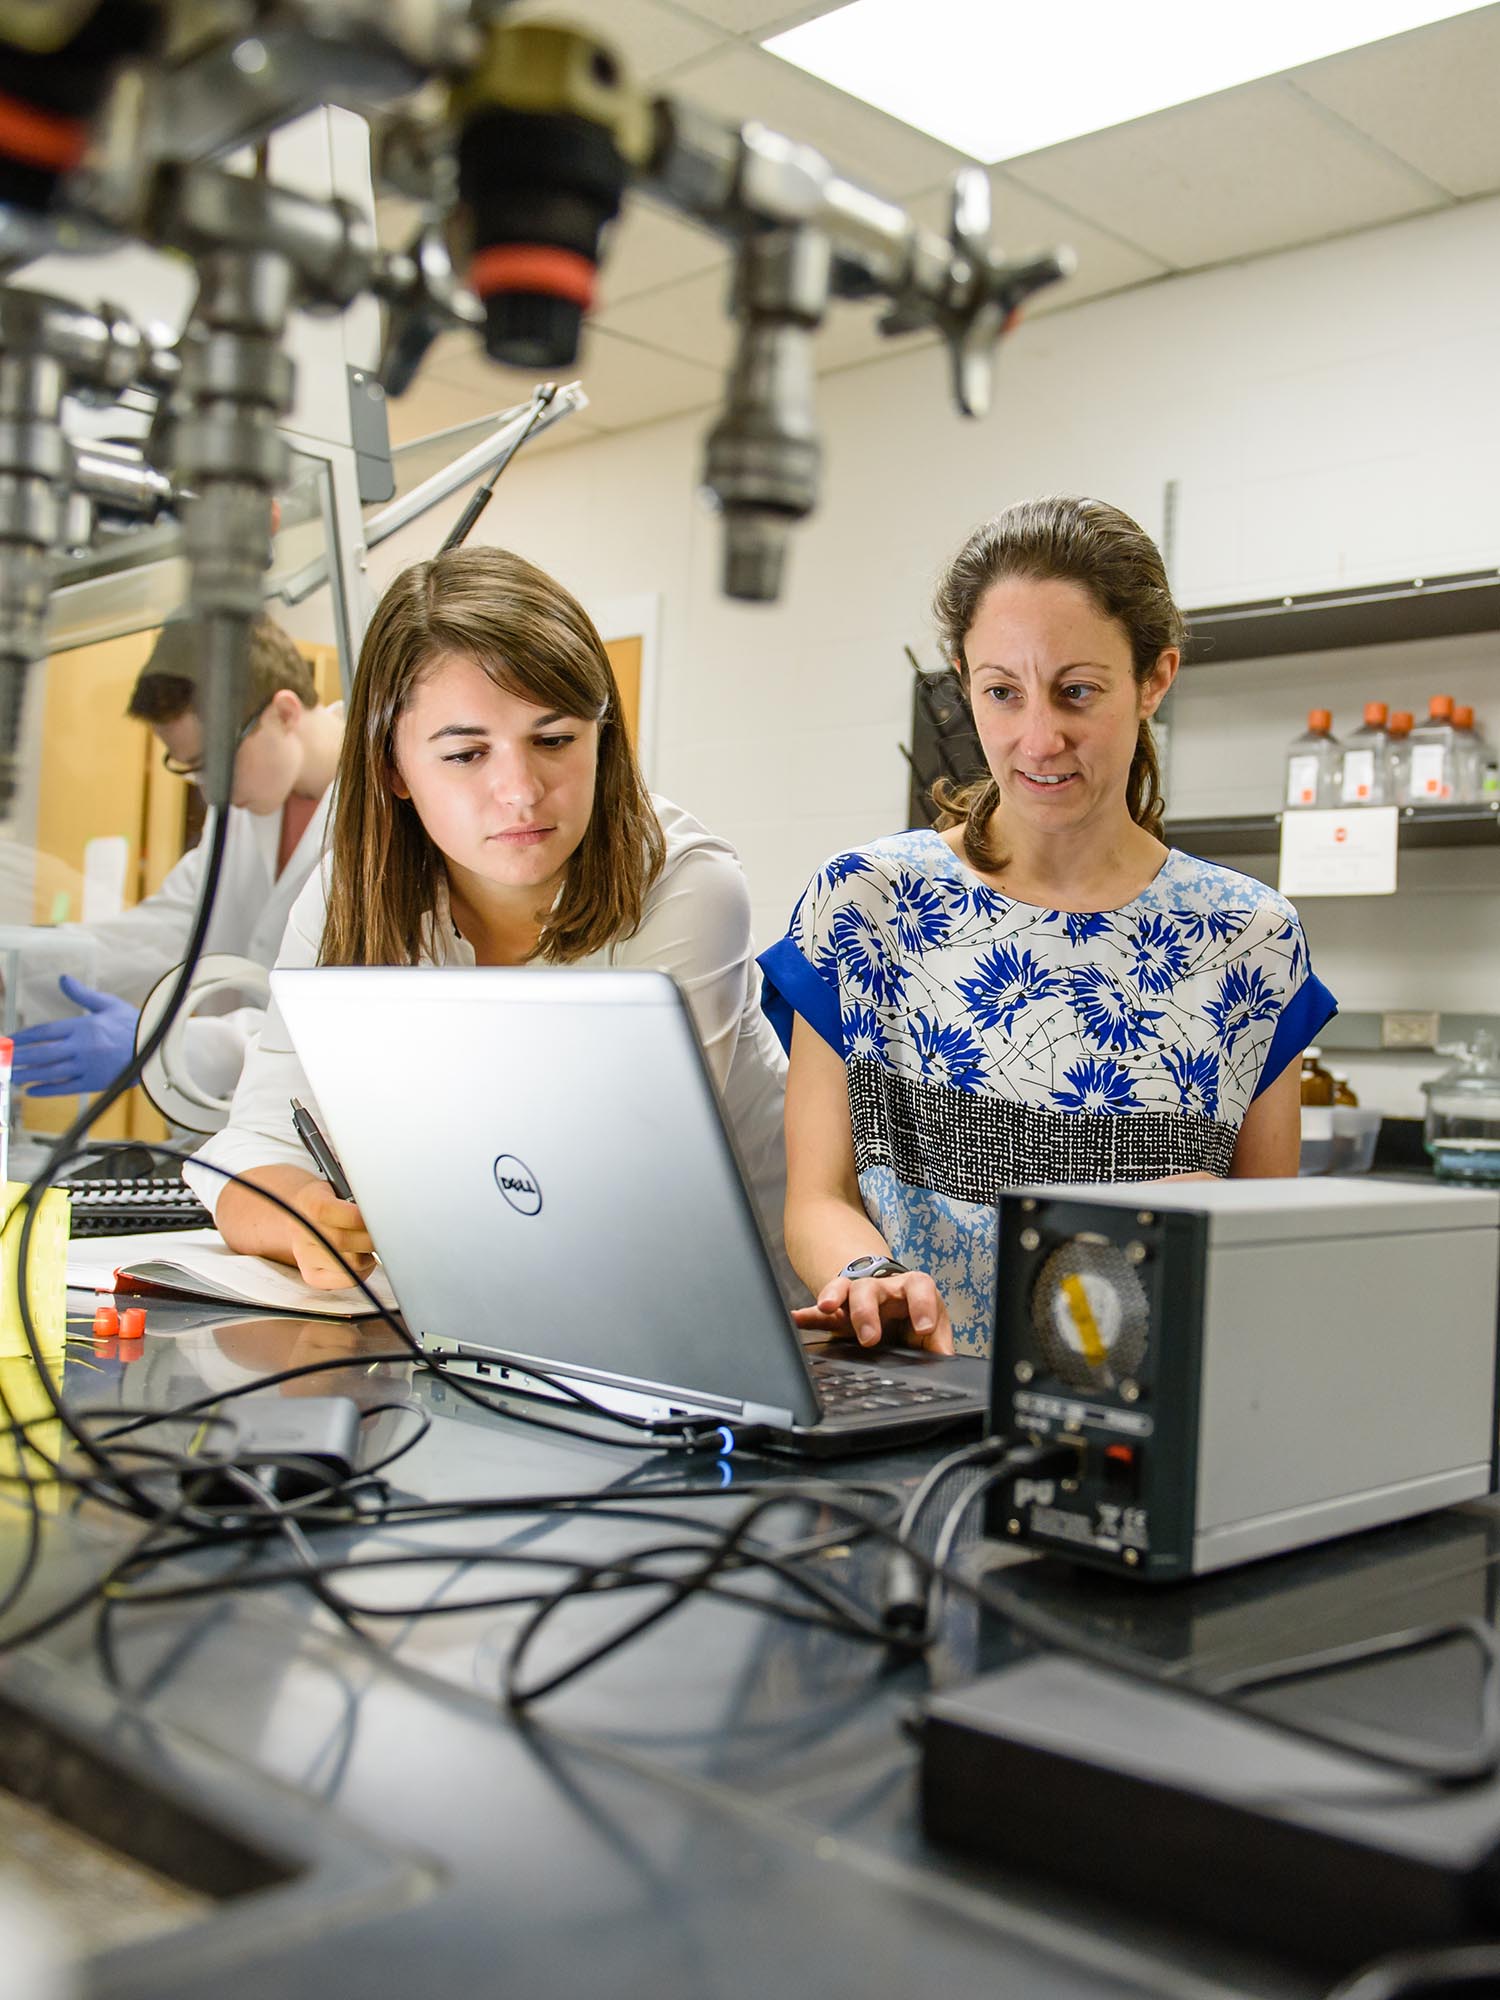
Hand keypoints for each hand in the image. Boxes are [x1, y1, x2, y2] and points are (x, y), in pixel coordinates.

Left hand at [11, 976, 138, 1094]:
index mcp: (83, 1027)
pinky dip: (47, 1090)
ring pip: (50, 1072)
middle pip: (42, 1053)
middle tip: (1, 1059)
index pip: (45, 1032)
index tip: (9, 1040)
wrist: (158, 1048)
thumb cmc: (133, 1024)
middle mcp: (82, 1047)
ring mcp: (87, 1066)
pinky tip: (31, 1090)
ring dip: (27, 1075)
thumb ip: (82, 994)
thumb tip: (63, 979)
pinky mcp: (94, 1082)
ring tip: (10, 1076)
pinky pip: (65, 1088)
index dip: (24, 1037)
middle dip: (18, 1057)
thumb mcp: (108, 1004)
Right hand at [287, 1180, 375, 1290]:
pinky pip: (348, 1280)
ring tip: (369, 1243)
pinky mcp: (312, 1276)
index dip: (356, 1216)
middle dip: (370, 1238)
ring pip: (350, 1264)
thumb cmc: (331, 1200)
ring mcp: (305, 1257)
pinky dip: (363, 1271)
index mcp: (309, 1201)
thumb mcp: (340, 1185)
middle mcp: (302, 1231)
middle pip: (342, 1242)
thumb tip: (382, 1208)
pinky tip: (362, 1257)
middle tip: (384, 1232)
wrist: (302, 1214)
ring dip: (369, 1255)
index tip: (377, 1216)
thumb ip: (358, 1195)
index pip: (327, 1211)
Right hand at [792, 1268, 954, 1353]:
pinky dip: (808, 1315)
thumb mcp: (933, 1330)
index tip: (922, 1328)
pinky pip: (819, 1310)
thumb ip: (938, 1345)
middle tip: (869, 1338)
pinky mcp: (838, 1310)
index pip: (919, 1287)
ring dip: (833, 1297)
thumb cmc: (914, 1316)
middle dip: (867, 1311)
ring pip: (844, 1289)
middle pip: (871, 1288)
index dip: (921, 1305)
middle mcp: (882, 1288)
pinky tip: (796, 1319)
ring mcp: (857, 1296)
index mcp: (911, 1289)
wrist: (893, 1303)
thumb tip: (945, 1362)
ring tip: (826, 1307)